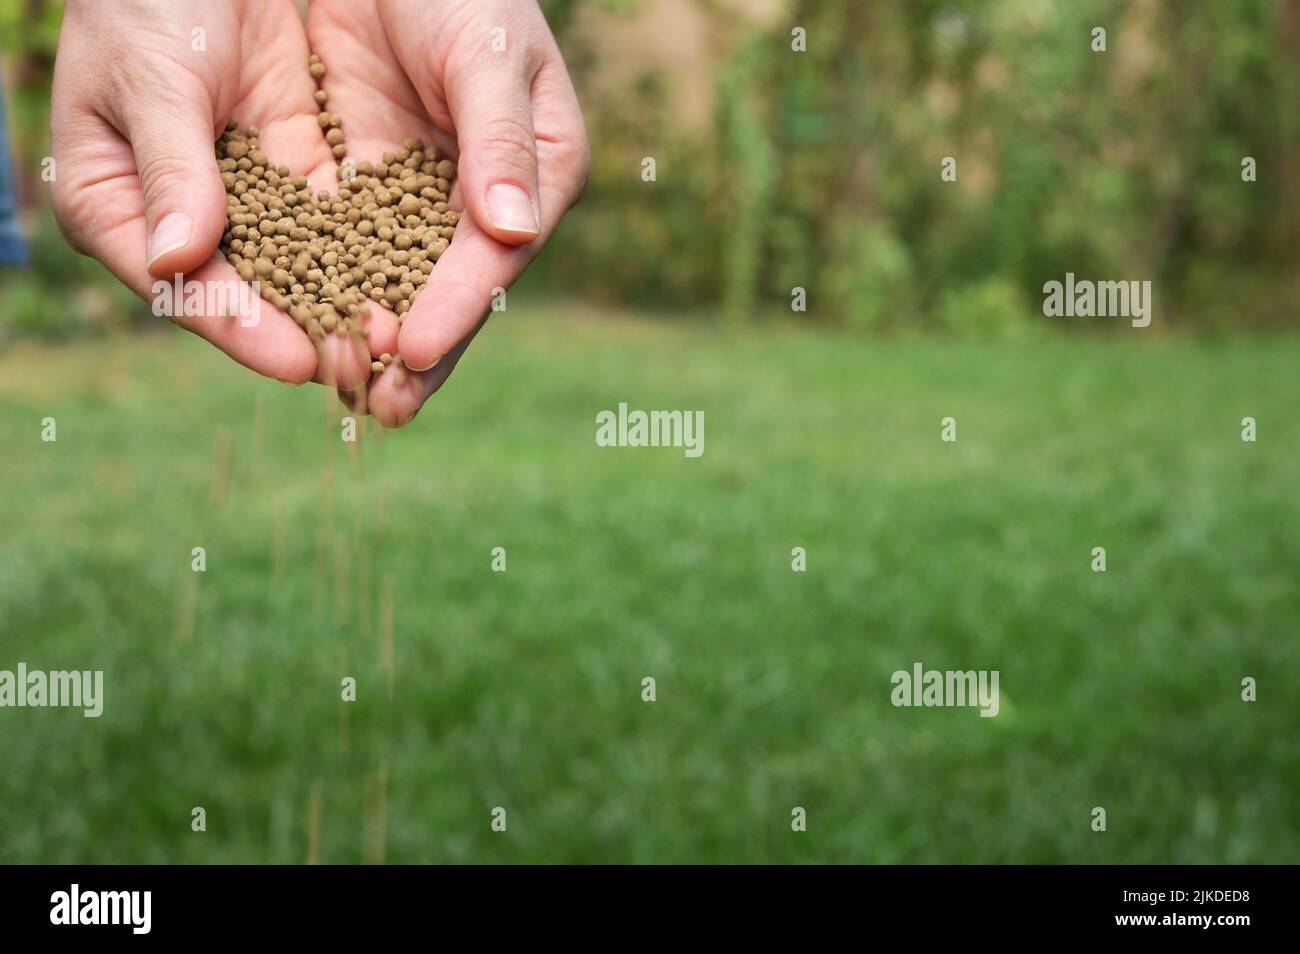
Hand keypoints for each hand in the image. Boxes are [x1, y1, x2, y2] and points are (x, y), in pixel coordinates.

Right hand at [50, 0, 374, 388]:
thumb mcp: (150, 75)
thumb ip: (172, 166)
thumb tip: (179, 260)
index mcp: (114, 210)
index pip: (182, 287)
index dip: (239, 327)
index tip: (295, 361)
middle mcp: (180, 222)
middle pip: (246, 298)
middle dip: (308, 336)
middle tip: (366, 377)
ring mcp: (242, 202)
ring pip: (300, 271)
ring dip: (349, 308)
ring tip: (400, 350)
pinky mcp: (295, 172)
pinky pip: (337, 226)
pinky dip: (372, 255)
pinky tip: (415, 288)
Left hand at [307, 0, 588, 425]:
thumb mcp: (490, 52)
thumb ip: (500, 142)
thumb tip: (515, 233)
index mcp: (538, 173)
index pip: (495, 254)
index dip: (456, 305)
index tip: (414, 348)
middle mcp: (486, 197)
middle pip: (453, 288)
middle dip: (418, 351)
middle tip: (380, 407)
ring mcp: (427, 192)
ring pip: (402, 280)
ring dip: (376, 337)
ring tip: (349, 393)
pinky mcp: (371, 177)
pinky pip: (350, 243)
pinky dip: (332, 287)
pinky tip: (308, 329)